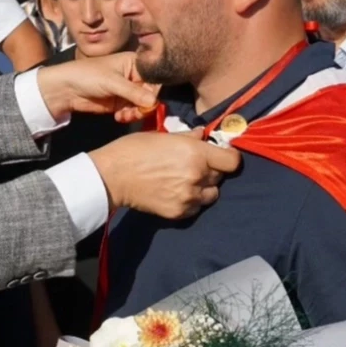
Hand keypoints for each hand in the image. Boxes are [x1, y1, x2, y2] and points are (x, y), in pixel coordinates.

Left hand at [35, 52, 156, 122]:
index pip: (154, 77)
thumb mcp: (112, 82)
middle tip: (137, 112)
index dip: (154, 90)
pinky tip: (119, 117)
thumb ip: (133, 92)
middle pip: (151, 93)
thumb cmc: (88, 76)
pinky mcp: (120, 103)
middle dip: (144, 105)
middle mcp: (134, 75)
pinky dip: (129, 116)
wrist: (66, 89)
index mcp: (134, 62)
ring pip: (142, 104)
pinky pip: (133, 111)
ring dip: (137, 112)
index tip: (149, 101)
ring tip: (125, 115)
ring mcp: (127, 90)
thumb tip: (154, 102)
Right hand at [90, 133, 240, 218]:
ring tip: (186, 182)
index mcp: (196, 153)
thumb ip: (187, 137)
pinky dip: (191, 201)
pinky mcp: (179, 212)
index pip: (232, 161)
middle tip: (195, 166)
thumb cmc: (134, 150)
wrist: (112, 176)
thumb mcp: (162, 135)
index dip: (228, 157)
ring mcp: (189, 196)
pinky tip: (176, 193)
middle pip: (221, 177)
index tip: (221, 156)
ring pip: (211, 194)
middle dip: (212, 171)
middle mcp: (197, 176)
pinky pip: (196, 207)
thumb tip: (201, 135)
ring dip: (204, 188)